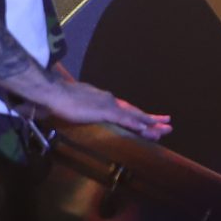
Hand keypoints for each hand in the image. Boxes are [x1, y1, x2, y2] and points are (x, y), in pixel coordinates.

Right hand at [42, 79, 170, 141]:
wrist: (52, 92)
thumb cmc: (58, 99)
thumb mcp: (73, 105)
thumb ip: (80, 109)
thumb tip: (78, 112)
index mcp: (102, 99)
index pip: (124, 109)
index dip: (137, 116)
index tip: (150, 120)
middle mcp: (109, 99)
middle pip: (134, 111)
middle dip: (151, 119)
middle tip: (168, 123)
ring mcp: (108, 104)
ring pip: (134, 116)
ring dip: (150, 123)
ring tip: (165, 128)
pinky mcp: (104, 111)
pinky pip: (125, 119)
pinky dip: (137, 124)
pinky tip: (147, 129)